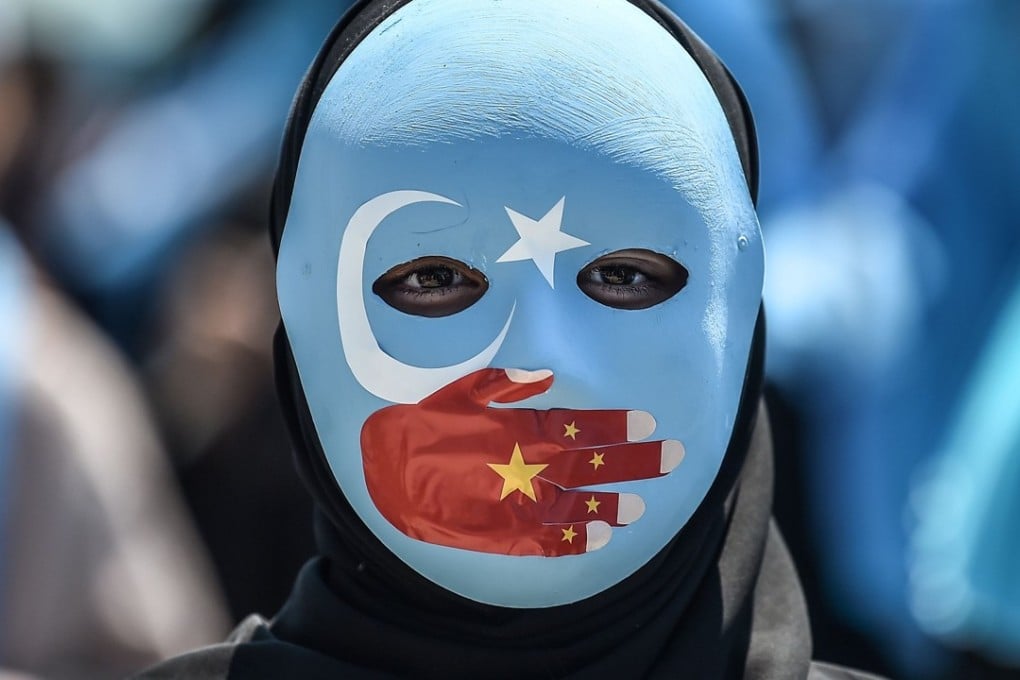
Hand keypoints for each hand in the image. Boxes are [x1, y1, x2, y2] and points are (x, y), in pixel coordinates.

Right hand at [361, 368, 683, 556]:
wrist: (388, 473)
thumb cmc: (426, 425)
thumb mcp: (463, 390)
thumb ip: (507, 383)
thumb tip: (546, 375)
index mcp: (521, 431)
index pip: (582, 428)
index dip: (617, 426)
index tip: (648, 422)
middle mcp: (528, 468)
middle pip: (594, 466)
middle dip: (637, 461)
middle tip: (674, 456)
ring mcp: (519, 504)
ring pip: (579, 506)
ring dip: (613, 504)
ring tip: (643, 506)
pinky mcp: (505, 533)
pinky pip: (549, 541)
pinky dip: (578, 540)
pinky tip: (604, 538)